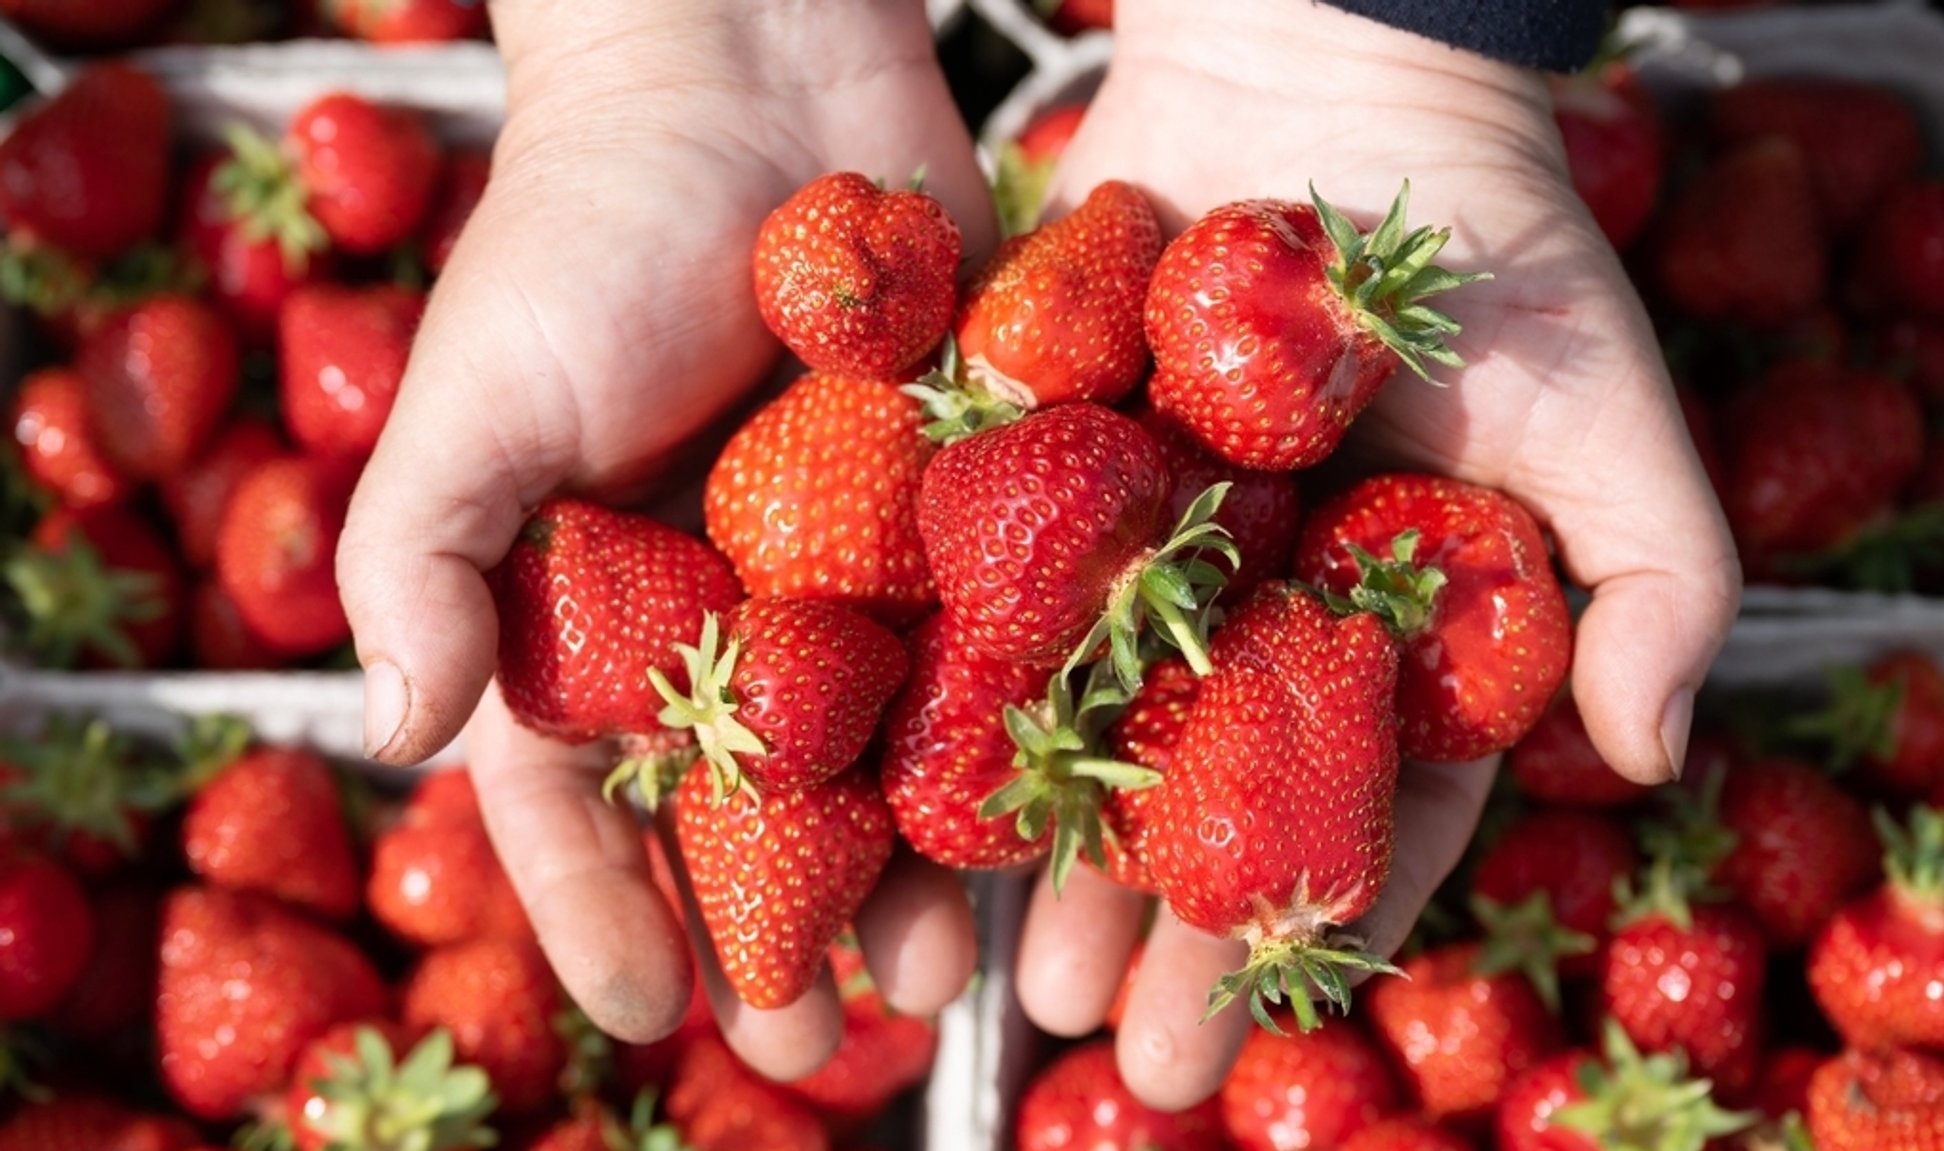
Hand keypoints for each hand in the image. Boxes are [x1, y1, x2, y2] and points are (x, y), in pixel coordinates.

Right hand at [336, 0, 993, 1076]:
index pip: (576, 789)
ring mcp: (843, 560)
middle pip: (740, 801)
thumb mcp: (475, 392)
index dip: (603, 907)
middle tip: (810, 1044)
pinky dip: (1007, 731)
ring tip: (934, 974)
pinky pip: (983, 640)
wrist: (751, 66)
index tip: (654, 1017)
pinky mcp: (958, 501)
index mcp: (587, 601)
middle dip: (769, 924)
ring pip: (873, 750)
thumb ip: (422, 556)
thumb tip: (384, 736)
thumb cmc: (586, 222)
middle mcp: (717, 603)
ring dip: (900, 868)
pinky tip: (1043, 823)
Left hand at [1013, 0, 1739, 1108]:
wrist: (1326, 63)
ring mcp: (1142, 546)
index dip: (1302, 931)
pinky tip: (887, 790)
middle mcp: (1259, 611)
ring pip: (1077, 729)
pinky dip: (939, 690)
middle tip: (1100, 1047)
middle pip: (1199, 803)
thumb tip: (1663, 753)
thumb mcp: (1607, 409)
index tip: (1235, 1036)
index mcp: (1392, 631)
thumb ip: (1659, 579)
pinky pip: (983, 596)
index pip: (1354, 814)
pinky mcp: (1037, 466)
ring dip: (1032, 852)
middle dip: (1152, 929)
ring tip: (981, 965)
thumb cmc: (1491, 237)